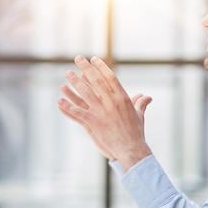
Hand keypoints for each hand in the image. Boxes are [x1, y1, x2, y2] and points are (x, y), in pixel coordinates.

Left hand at [57, 55, 152, 170]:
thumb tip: (147, 97)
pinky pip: (78, 112)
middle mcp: (112, 102)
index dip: (101, 67)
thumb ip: (141, 103)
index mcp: (123, 98)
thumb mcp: (139, 115)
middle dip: (86, 68)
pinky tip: (59, 100)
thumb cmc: (136, 132)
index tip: (94, 59)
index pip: (110, 78)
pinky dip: (68, 107)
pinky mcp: (94, 122)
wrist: (132, 148)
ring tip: (68, 73)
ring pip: (86, 93)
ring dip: (75, 82)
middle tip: (78, 58)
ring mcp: (102, 112)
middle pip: (96, 81)